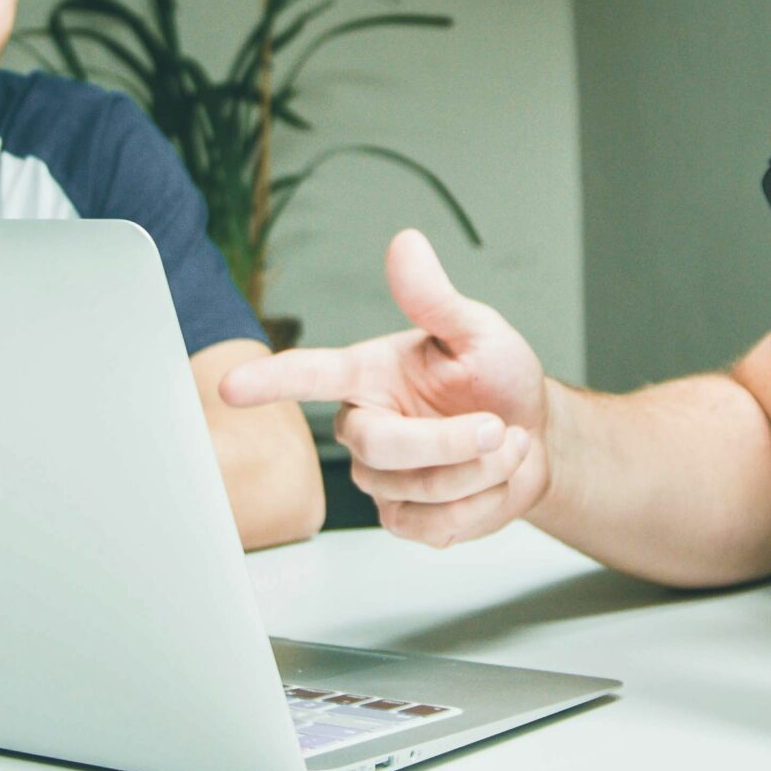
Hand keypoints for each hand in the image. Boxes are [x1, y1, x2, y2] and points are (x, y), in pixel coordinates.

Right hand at [218, 230, 551, 547]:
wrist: (538, 439)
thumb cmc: (499, 379)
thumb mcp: (478, 332)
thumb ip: (435, 299)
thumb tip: (405, 244)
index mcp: (369, 374)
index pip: (311, 375)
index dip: (271, 380)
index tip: (231, 387)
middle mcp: (366, 425)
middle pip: (379, 446)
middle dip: (450, 442)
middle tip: (498, 427)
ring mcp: (381, 478)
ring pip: (416, 489)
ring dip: (480, 471)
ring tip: (504, 443)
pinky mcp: (403, 518)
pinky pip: (432, 526)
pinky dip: (480, 505)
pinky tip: (491, 481)